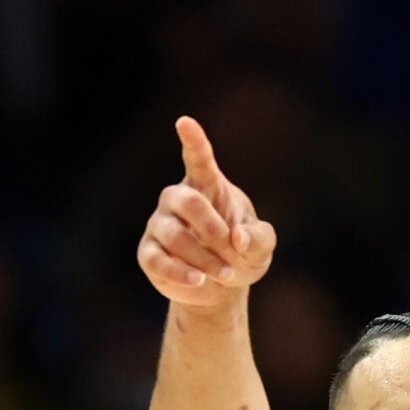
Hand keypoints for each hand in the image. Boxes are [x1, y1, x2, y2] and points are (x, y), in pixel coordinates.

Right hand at [137, 116, 276, 305]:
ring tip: (227, 274)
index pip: (198, 158)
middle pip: (188, 201)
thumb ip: (258, 239)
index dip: (192, 140)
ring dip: (204, 258)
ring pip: (175, 236)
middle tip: (231, 249)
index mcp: (207, 186)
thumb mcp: (261, 247)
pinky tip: (198, 280)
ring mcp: (159, 225)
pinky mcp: (148, 253)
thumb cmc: (241, 253)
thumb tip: (238, 237)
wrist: (220, 287)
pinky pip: (159, 260)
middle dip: (212, 228)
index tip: (184, 122)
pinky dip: (181, 272)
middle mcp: (177, 199)